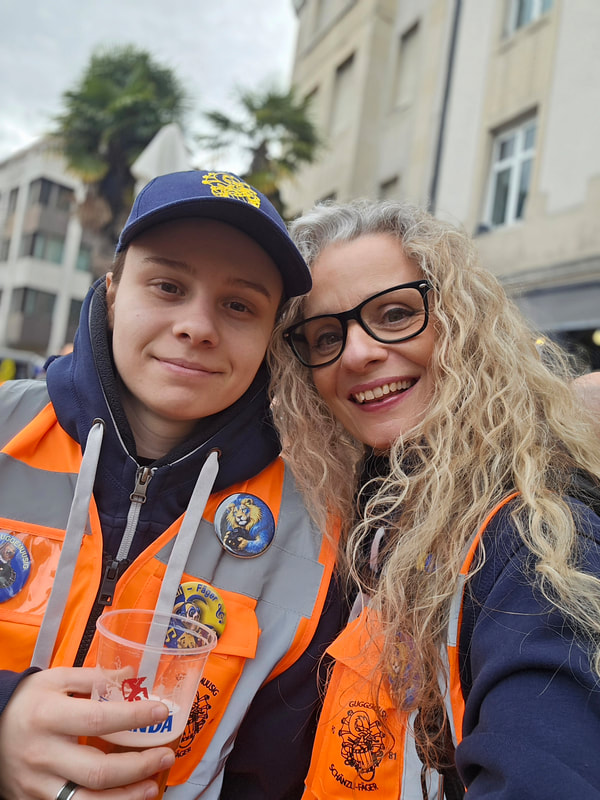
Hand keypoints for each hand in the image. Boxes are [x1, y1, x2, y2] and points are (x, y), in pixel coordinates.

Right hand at [0, 667, 175, 799]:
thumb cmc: (29, 702)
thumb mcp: (56, 679)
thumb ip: (95, 677)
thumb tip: (133, 676)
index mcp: (48, 716)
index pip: (97, 720)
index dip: (133, 718)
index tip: (161, 712)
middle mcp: (42, 754)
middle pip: (97, 771)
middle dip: (138, 767)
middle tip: (166, 755)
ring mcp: (37, 784)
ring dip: (126, 798)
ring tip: (152, 786)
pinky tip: (126, 798)